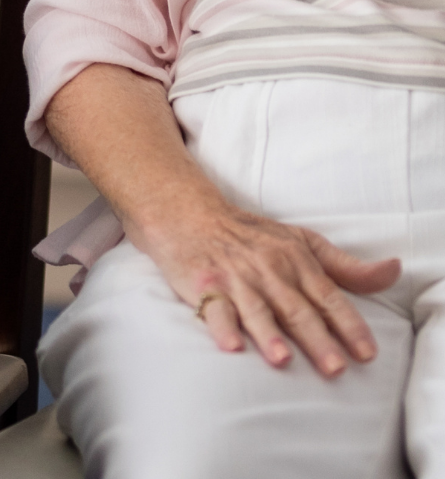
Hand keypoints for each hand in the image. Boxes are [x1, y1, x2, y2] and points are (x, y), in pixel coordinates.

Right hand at [131, 191, 399, 375]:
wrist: (186, 212)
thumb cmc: (250, 235)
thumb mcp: (301, 242)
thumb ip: (347, 266)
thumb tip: (394, 270)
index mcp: (295, 259)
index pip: (328, 297)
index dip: (348, 326)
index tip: (366, 353)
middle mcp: (266, 268)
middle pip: (296, 309)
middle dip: (316, 339)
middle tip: (334, 368)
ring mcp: (234, 276)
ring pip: (256, 309)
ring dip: (269, 334)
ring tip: (282, 359)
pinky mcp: (203, 283)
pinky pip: (213, 308)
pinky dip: (221, 326)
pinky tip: (230, 344)